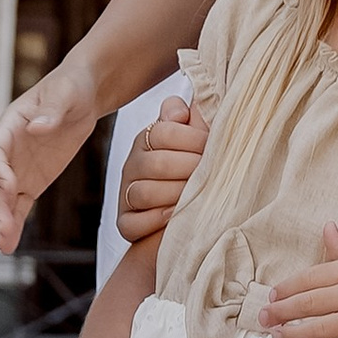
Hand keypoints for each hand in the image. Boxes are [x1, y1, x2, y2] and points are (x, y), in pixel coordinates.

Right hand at [0, 64, 97, 254]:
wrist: (84, 95)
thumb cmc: (71, 86)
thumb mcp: (65, 93)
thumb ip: (51, 110)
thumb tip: (36, 127)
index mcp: (10, 123)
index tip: (8, 185)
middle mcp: (9, 149)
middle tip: (3, 228)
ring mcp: (18, 168)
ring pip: (4, 199)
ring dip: (1, 221)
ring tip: (3, 245)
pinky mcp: (31, 182)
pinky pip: (20, 206)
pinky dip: (15, 224)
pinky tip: (10, 244)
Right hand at [117, 96, 208, 246]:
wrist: (189, 202)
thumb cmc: (194, 161)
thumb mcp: (193, 131)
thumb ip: (188, 114)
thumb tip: (180, 113)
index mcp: (148, 138)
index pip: (164, 132)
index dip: (192, 139)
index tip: (211, 145)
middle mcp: (133, 164)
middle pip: (156, 164)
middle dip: (188, 168)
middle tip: (208, 173)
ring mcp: (127, 194)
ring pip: (143, 193)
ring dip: (174, 195)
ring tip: (195, 195)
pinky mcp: (126, 223)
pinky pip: (131, 224)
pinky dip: (154, 221)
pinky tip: (174, 216)